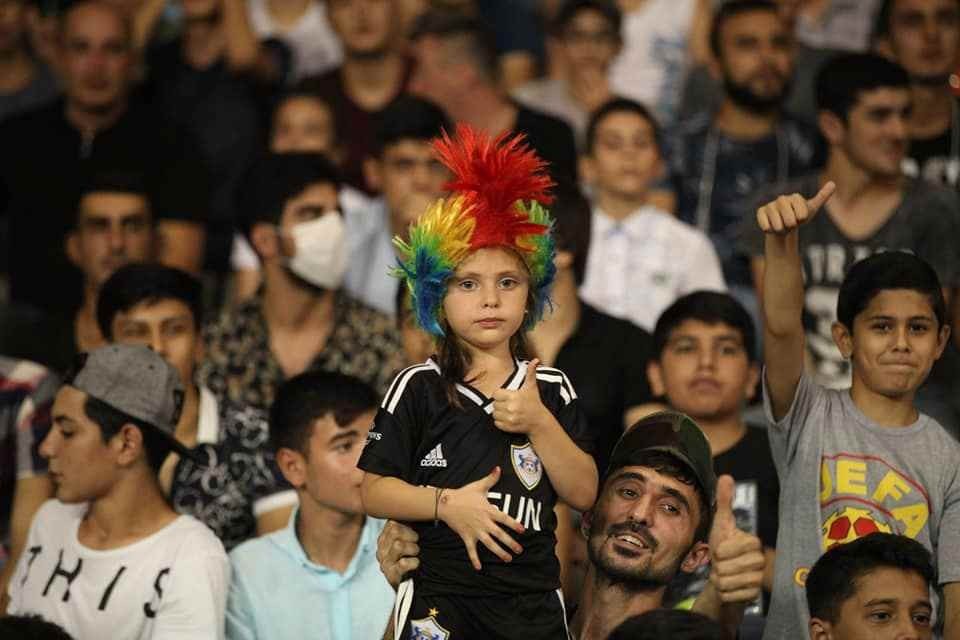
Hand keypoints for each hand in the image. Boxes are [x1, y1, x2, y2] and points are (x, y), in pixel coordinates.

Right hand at [376, 520, 419, 588]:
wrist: (416, 584)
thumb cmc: (415, 556)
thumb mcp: (411, 538)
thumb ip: (411, 524)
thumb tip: (419, 509)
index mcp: (384, 537)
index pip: (392, 522)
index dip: (408, 524)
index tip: (417, 531)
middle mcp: (381, 549)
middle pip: (394, 530)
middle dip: (410, 535)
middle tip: (417, 542)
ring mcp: (385, 562)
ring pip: (398, 545)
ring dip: (412, 548)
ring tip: (417, 553)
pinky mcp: (391, 575)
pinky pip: (403, 563)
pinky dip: (413, 562)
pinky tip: (417, 564)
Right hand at [439, 466, 524, 569]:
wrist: (446, 503)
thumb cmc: (464, 494)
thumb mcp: (479, 485)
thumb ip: (491, 478)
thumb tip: (498, 468)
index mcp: (488, 510)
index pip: (504, 518)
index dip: (514, 524)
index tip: (523, 530)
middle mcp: (483, 522)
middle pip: (499, 535)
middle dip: (510, 543)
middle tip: (520, 550)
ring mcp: (475, 531)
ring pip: (489, 544)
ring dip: (499, 552)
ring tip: (508, 559)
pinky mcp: (467, 536)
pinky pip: (471, 550)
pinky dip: (474, 559)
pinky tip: (479, 568)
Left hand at [492, 359, 549, 434]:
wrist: (539, 421)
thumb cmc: (534, 402)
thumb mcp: (532, 387)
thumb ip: (531, 372)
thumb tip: (536, 360)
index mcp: (513, 396)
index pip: (495, 394)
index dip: (500, 394)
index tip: (507, 396)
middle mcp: (510, 407)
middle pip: (494, 404)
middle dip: (500, 404)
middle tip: (508, 404)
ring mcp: (509, 418)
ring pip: (494, 413)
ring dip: (499, 413)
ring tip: (508, 411)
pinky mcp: (508, 427)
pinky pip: (496, 423)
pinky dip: (500, 422)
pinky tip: (508, 418)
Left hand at [707, 475, 765, 604]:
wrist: (725, 574)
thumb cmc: (723, 546)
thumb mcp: (721, 523)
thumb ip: (724, 500)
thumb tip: (726, 476)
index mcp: (754, 542)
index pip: (726, 550)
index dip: (719, 552)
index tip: (721, 551)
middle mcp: (761, 561)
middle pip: (725, 567)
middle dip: (718, 567)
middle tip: (723, 564)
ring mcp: (760, 580)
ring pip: (726, 582)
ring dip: (719, 580)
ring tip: (725, 574)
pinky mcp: (755, 597)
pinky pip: (728, 595)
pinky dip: (723, 593)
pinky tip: (729, 587)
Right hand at [756, 181, 835, 234]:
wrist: (784, 228)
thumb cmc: (798, 218)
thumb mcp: (812, 209)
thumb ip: (822, 196)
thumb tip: (833, 183)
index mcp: (794, 198)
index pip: (800, 210)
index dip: (801, 217)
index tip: (801, 219)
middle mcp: (781, 199)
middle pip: (788, 216)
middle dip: (791, 224)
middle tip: (791, 224)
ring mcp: (770, 205)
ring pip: (776, 222)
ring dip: (781, 228)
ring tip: (782, 227)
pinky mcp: (760, 212)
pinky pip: (764, 223)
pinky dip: (769, 228)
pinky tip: (771, 228)